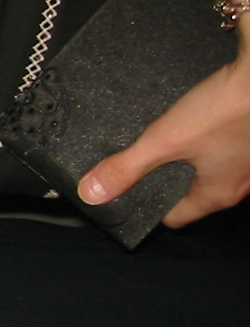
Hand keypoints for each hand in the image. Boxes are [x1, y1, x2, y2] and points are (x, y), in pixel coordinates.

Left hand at [79, 54, 249, 226]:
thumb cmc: (227, 107)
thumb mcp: (165, 140)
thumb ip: (127, 167)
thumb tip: (92, 193)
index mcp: (219, 194)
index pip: (175, 218)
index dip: (147, 208)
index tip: (126, 193)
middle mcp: (241, 182)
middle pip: (191, 192)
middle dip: (162, 180)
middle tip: (137, 164)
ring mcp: (249, 158)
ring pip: (207, 167)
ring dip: (183, 157)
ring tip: (160, 141)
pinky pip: (221, 145)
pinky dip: (203, 137)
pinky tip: (190, 121)